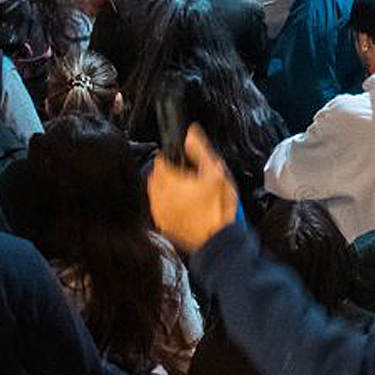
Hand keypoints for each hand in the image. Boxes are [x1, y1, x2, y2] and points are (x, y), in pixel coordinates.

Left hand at [147, 126, 240, 253]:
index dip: (172, 158)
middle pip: (156, 176)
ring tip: (187, 193)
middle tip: (187, 177)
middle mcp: (159, 196)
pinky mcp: (163, 226)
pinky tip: (185, 209)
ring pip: (157, 193)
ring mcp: (160, 213)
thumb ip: (201, 150)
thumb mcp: (216, 173)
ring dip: (167, 190)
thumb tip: (191, 133)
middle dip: (168, 173)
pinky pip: (161, 210)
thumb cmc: (219, 210)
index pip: (160, 160)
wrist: (218, 241)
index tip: (183, 162)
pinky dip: (169, 207)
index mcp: (169, 180)